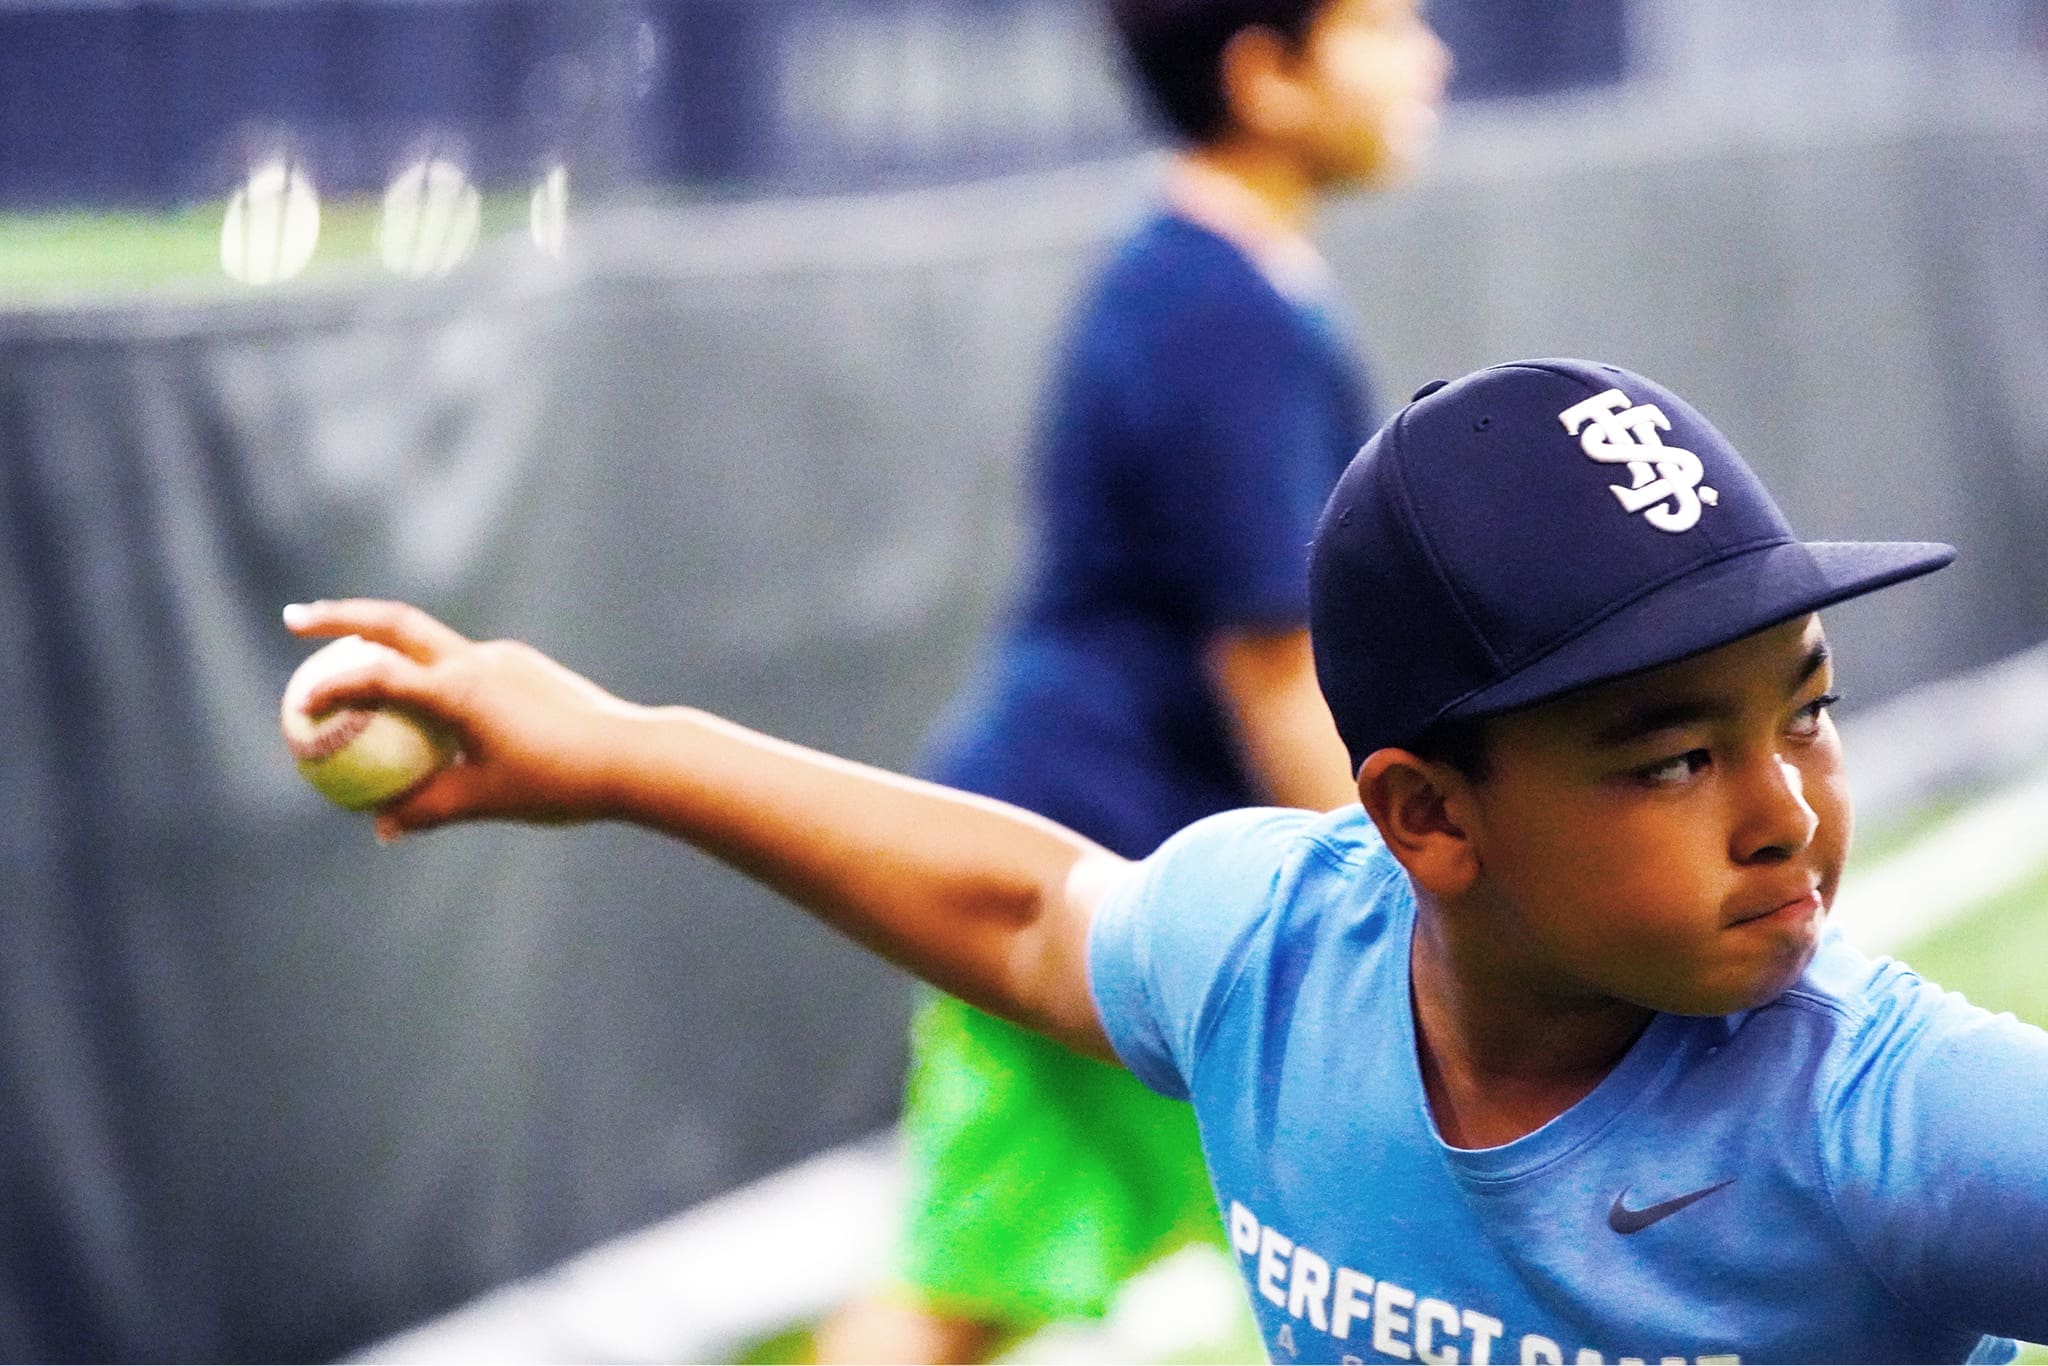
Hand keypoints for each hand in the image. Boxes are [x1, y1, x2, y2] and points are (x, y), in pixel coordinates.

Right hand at [282, 599, 641, 838]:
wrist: (633, 755)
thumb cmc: (558, 782)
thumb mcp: (486, 801)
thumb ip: (427, 809)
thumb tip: (380, 827)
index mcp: (460, 690)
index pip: (377, 675)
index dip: (329, 686)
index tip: (296, 703)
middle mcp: (476, 661)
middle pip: (394, 623)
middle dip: (340, 618)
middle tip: (296, 622)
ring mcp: (501, 658)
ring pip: (429, 639)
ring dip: (385, 641)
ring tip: (348, 661)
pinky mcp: (521, 667)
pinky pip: (460, 666)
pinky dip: (426, 674)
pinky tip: (419, 704)